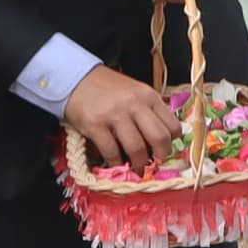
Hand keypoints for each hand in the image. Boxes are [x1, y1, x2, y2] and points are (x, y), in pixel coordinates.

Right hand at [63, 65, 179, 169]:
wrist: (75, 78)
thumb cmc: (107, 88)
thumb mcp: (135, 93)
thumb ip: (149, 111)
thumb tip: (161, 141)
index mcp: (148, 96)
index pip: (172, 126)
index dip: (171, 144)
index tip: (164, 151)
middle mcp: (135, 104)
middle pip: (159, 138)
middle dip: (160, 157)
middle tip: (154, 164)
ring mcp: (114, 114)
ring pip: (137, 148)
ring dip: (138, 164)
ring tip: (136, 169)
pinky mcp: (95, 125)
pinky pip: (112, 152)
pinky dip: (116, 163)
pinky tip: (116, 164)